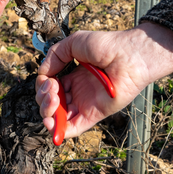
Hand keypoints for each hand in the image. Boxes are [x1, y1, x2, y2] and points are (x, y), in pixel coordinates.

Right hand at [35, 22, 172, 137]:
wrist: (129, 55)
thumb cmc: (107, 46)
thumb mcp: (74, 43)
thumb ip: (55, 56)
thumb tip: (42, 73)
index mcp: (73, 76)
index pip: (50, 88)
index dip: (43, 85)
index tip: (47, 78)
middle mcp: (78, 92)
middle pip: (51, 103)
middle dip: (43, 97)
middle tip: (52, 88)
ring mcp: (85, 104)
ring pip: (58, 118)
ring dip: (47, 112)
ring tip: (53, 99)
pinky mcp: (93, 115)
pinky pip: (73, 129)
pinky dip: (59, 131)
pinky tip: (51, 121)